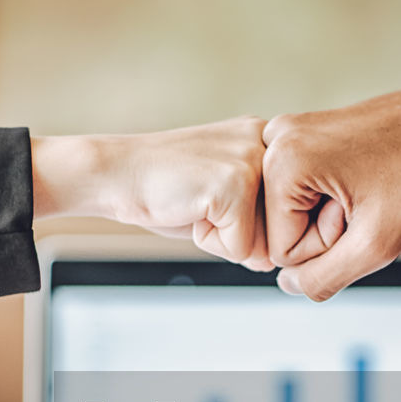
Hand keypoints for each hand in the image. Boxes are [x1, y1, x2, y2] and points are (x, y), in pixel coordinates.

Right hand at [31, 117, 271, 271]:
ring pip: (263, 243)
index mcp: (268, 140)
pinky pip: (239, 249)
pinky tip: (187, 209)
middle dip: (237, 231)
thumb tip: (275, 261)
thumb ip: (258, 227)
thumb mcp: (223, 203)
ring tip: (194, 204)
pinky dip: (208, 243)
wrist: (114, 173)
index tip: (209, 195)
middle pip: (279, 229)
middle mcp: (268, 143)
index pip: (285, 212)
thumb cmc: (165, 189)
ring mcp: (253, 161)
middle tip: (199, 201)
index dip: (244, 221)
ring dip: (224, 238)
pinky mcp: (237, 185)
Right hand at [262, 69, 400, 299]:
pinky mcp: (306, 132)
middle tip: (367, 197)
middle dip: (324, 229)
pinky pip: (303, 190)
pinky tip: (362, 176)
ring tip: (367, 185)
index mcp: (283, 162)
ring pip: (292, 212)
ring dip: (329, 213)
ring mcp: (289, 132)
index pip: (282, 251)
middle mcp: (276, 139)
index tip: (363, 208)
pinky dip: (331, 195)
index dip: (329, 245)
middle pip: (281, 229)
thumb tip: (287, 285)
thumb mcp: (375, 245)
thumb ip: (323, 278)